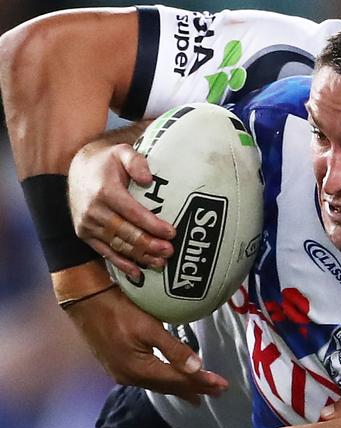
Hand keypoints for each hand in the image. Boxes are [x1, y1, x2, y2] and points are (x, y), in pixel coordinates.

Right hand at [66, 285, 227, 403]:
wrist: (85, 301)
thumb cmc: (119, 310)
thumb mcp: (149, 327)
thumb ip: (174, 349)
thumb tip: (198, 368)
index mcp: (140, 370)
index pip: (179, 380)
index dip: (202, 382)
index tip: (223, 385)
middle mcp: (131, 377)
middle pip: (169, 386)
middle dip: (195, 389)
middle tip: (217, 393)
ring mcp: (122, 373)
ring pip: (158, 384)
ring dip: (180, 387)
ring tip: (197, 395)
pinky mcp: (118, 365)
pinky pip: (148, 378)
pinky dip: (165, 381)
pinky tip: (169, 380)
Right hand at [68, 141, 174, 277]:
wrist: (78, 169)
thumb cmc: (108, 162)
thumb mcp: (122, 152)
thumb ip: (136, 161)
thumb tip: (148, 178)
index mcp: (105, 191)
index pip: (132, 212)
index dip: (153, 225)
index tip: (172, 233)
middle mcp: (93, 210)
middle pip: (126, 233)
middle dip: (150, 244)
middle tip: (170, 251)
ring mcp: (87, 225)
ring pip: (117, 245)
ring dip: (140, 256)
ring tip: (161, 262)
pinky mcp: (84, 234)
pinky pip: (105, 252)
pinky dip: (121, 264)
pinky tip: (137, 273)